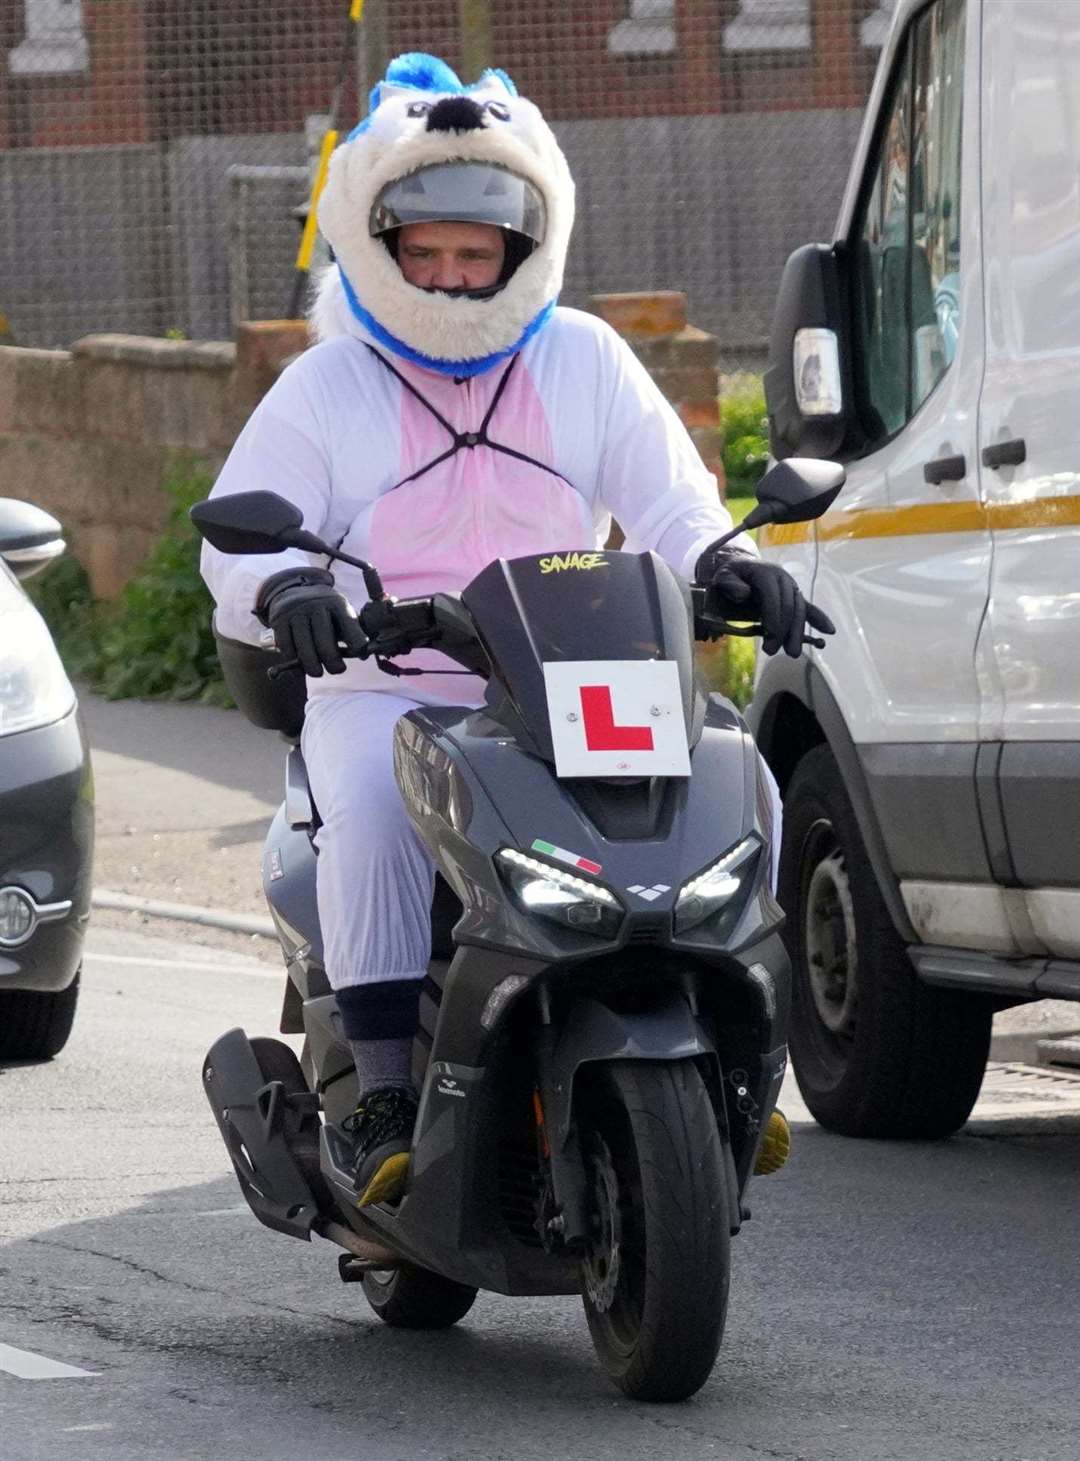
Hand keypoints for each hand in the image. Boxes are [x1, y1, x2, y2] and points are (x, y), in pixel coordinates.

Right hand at [255, 568, 365, 676]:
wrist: (294, 590)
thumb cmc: (325, 611)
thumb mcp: (340, 612)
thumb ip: (352, 631)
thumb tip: (364, 654)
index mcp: (336, 602)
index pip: (350, 626)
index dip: (357, 644)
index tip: (360, 655)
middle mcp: (315, 604)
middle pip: (325, 642)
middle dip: (333, 662)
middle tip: (337, 670)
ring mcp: (295, 611)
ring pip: (305, 648)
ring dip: (313, 666)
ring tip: (318, 672)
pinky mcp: (279, 620)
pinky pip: (287, 648)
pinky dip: (294, 662)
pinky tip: (301, 669)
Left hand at [697, 549, 834, 657]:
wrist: (741, 568)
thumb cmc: (730, 575)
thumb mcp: (723, 576)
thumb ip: (730, 584)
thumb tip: (744, 594)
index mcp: (766, 573)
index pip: (772, 596)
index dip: (773, 616)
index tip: (770, 636)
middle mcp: (782, 579)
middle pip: (788, 606)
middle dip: (783, 630)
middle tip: (772, 651)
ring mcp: (791, 587)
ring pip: (799, 611)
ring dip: (797, 633)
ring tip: (792, 653)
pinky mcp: (795, 596)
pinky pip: (808, 608)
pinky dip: (819, 619)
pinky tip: (829, 632)